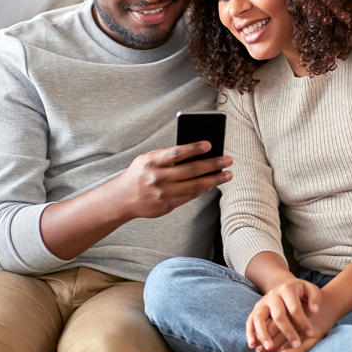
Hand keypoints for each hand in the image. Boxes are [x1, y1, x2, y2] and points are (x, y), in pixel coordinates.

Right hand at [116, 141, 231, 219]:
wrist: (122, 198)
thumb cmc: (140, 173)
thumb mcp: (148, 158)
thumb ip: (168, 156)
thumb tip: (197, 153)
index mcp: (152, 162)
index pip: (176, 153)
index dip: (194, 148)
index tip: (210, 144)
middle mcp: (158, 178)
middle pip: (191, 171)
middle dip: (213, 165)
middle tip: (228, 160)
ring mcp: (163, 194)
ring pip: (194, 186)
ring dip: (214, 180)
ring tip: (227, 174)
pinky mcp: (167, 206)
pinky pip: (190, 197)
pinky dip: (203, 189)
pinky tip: (213, 183)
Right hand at [246, 277, 321, 351]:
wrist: (285, 287)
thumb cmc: (301, 292)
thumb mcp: (311, 289)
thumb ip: (315, 298)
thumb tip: (314, 311)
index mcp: (287, 289)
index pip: (294, 308)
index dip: (303, 321)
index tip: (311, 334)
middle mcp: (273, 295)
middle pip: (278, 315)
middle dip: (287, 331)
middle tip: (296, 344)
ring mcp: (263, 302)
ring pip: (260, 317)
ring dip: (264, 333)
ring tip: (269, 348)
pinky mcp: (256, 309)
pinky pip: (250, 321)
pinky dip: (249, 332)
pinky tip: (252, 345)